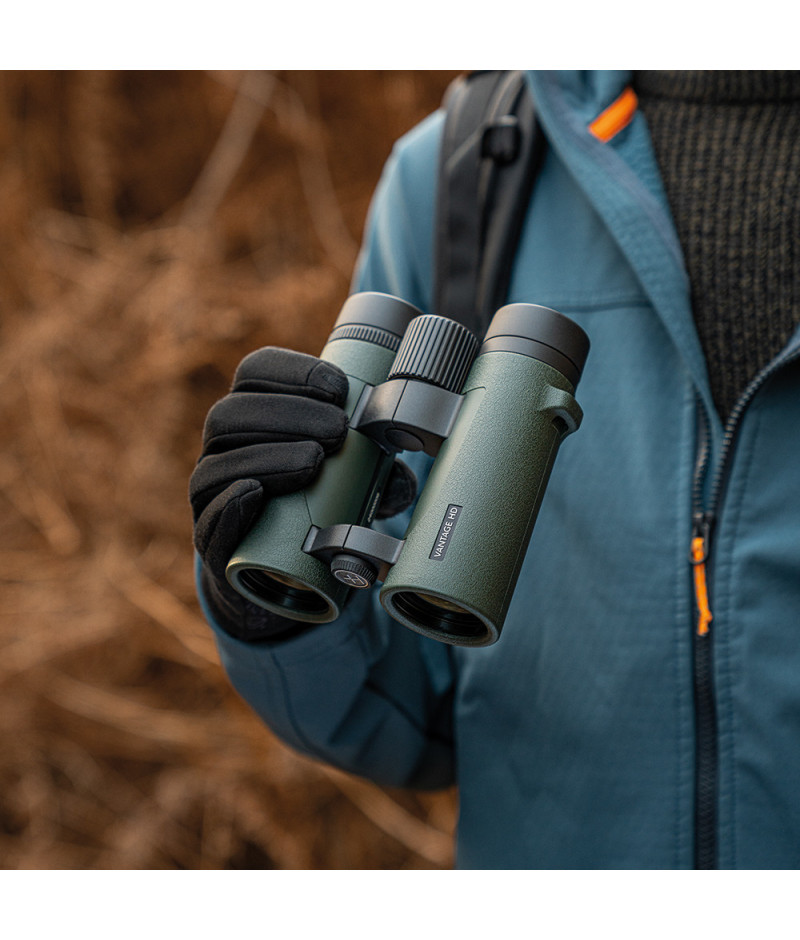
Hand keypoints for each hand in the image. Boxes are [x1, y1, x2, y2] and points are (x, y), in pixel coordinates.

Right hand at [189, 346, 415, 640]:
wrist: (273, 576)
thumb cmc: (310, 512)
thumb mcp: (348, 487)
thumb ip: (373, 477)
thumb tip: (400, 478)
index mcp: (252, 417)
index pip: (256, 374)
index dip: (294, 372)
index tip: (339, 389)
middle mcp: (222, 449)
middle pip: (232, 414)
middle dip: (290, 414)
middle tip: (339, 430)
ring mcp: (210, 494)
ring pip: (219, 462)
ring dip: (269, 456)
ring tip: (314, 461)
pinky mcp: (209, 539)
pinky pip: (208, 517)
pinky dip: (230, 503)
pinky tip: (254, 492)